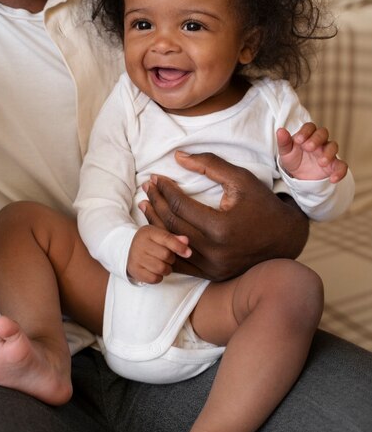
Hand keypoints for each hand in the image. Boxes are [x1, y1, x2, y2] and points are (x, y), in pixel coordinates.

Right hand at [127, 225, 190, 283]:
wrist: (128, 249)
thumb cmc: (150, 242)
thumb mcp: (161, 236)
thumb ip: (175, 239)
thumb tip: (186, 241)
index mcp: (148, 232)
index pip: (167, 239)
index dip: (179, 247)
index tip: (188, 253)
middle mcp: (140, 244)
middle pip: (166, 255)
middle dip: (171, 259)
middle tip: (167, 258)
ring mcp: (136, 258)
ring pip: (161, 268)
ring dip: (166, 269)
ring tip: (162, 265)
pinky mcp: (134, 270)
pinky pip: (154, 279)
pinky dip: (159, 277)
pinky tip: (155, 271)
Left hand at [138, 151, 308, 280]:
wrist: (284, 237)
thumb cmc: (262, 204)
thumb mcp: (240, 178)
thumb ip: (209, 164)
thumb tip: (177, 157)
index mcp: (221, 227)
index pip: (180, 205)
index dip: (164, 189)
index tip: (157, 177)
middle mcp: (215, 251)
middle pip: (172, 224)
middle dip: (156, 202)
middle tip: (148, 186)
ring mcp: (212, 267)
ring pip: (171, 244)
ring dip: (155, 223)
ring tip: (146, 204)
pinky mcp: (212, 275)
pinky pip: (180, 261)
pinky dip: (166, 244)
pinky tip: (158, 229)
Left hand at [277, 123, 347, 182]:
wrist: (298, 176)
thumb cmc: (293, 159)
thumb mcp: (286, 152)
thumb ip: (284, 142)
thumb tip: (280, 131)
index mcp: (307, 135)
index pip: (310, 127)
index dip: (305, 131)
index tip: (298, 140)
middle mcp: (319, 141)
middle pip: (323, 133)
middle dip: (316, 139)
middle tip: (308, 148)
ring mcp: (328, 152)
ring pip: (333, 146)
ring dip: (328, 153)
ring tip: (321, 162)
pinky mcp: (333, 165)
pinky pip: (342, 166)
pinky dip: (340, 172)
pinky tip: (333, 179)